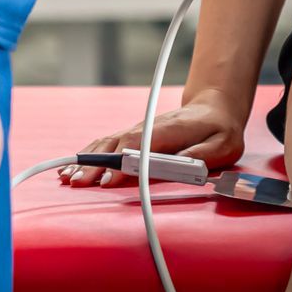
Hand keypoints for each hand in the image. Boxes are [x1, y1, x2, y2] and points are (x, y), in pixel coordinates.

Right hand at [61, 89, 248, 187]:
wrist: (213, 110)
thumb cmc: (219, 131)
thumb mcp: (223, 145)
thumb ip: (202, 156)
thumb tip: (181, 167)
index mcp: (170, 130)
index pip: (141, 144)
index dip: (123, 161)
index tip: (108, 179)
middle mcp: (149, 128)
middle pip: (117, 144)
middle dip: (96, 164)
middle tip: (78, 182)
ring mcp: (138, 131)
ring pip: (108, 143)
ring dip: (88, 159)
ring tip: (69, 177)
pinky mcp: (134, 137)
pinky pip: (107, 144)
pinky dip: (89, 154)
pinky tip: (74, 167)